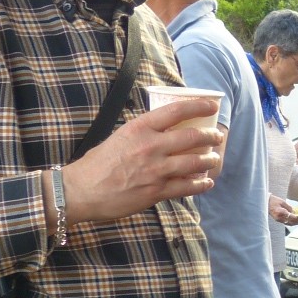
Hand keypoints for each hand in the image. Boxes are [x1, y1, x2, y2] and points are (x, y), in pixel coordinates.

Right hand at [60, 98, 223, 223]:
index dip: (199, 106)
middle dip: (211, 136)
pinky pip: (188, 187)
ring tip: (213, 159)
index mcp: (139, 128)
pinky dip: (201, 184)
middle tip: (217, 137)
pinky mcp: (157, 192)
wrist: (80, 191)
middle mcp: (151, 146)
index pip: (176, 111)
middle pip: (193, 137)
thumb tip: (162, 130)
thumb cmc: (96, 164)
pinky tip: (206, 182)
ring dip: (209, 160)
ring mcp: (156, 170)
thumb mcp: (119, 137)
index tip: (213, 106)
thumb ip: (142, 134)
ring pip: (195, 162)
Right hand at [269, 195, 297, 225]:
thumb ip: (289, 208)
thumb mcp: (283, 202)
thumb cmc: (274, 201)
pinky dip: (292, 222)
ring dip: (295, 222)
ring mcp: (278, 220)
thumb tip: (295, 212)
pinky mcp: (278, 220)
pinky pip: (286, 223)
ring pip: (289, 224)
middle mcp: (279, 217)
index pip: (291, 217)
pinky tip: (295, 220)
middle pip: (291, 222)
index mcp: (280, 212)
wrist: (266, 203)